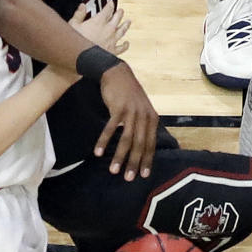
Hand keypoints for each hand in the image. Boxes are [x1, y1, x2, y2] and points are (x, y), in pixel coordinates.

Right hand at [68, 2, 130, 55]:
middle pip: (117, 18)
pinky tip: (126, 44)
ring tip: (128, 22)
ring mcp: (112, 40)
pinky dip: (125, 45)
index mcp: (99, 21)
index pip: (108, 10)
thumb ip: (79, 15)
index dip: (110, 5)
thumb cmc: (77, 42)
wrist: (84, 59)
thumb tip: (82, 6)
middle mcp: (108, 29)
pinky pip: (122, 47)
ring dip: (126, 25)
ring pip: (122, 30)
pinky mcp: (113, 51)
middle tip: (121, 10)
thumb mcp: (73, 25)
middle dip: (119, 13)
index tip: (111, 3)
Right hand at [95, 64, 159, 179]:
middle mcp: (144, 116)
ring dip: (119, 156)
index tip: (143, 176)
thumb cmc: (129, 94)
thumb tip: (143, 146)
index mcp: (152, 118)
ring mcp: (131, 112)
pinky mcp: (118, 108)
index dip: (147, 160)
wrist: (117, 73)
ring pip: (126, 139)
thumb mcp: (142, 109)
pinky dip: (104, 141)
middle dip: (134, 163)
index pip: (151, 144)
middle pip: (140, 144)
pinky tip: (98, 152)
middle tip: (128, 179)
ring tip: (114, 170)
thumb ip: (143, 125)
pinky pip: (111, 128)